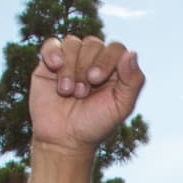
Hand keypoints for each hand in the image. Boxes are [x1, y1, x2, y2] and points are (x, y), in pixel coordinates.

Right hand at [29, 35, 144, 154]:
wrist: (63, 139)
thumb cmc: (95, 124)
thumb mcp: (120, 107)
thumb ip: (133, 81)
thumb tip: (132, 53)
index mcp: (115, 70)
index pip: (116, 48)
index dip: (106, 59)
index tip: (96, 80)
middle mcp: (94, 61)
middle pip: (93, 44)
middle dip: (85, 68)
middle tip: (81, 93)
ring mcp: (72, 60)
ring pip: (72, 43)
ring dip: (70, 67)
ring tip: (67, 91)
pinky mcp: (50, 63)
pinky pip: (52, 43)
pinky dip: (53, 52)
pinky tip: (54, 66)